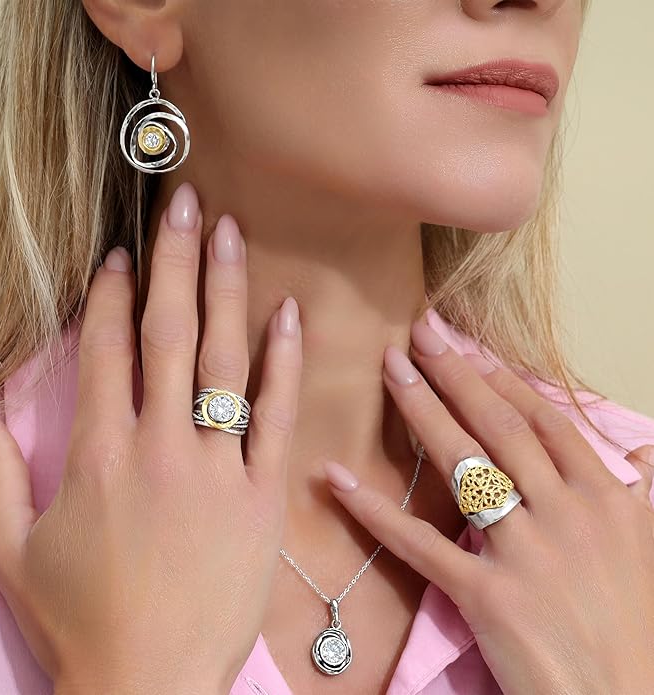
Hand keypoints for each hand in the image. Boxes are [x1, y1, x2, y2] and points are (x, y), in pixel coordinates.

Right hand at [0, 182, 302, 693]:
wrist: (152, 682)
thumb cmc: (81, 619)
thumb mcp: (15, 551)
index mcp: (98, 454)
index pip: (106, 352)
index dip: (113, 296)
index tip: (124, 252)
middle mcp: (156, 444)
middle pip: (165, 334)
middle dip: (174, 262)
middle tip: (187, 202)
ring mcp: (214, 465)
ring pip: (220, 360)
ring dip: (224, 290)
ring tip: (231, 232)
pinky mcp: (261, 492)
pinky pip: (275, 415)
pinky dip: (281, 362)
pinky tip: (287, 314)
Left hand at [323, 320, 653, 694]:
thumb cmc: (636, 628)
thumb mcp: (650, 549)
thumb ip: (642, 494)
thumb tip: (645, 453)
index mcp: (605, 499)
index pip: (542, 420)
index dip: (500, 378)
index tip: (466, 346)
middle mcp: (565, 514)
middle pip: (499, 427)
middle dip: (455, 373)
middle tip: (419, 333)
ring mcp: (524, 553)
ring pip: (463, 465)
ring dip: (421, 410)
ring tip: (389, 368)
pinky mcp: (485, 596)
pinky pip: (420, 544)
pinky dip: (375, 511)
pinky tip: (338, 479)